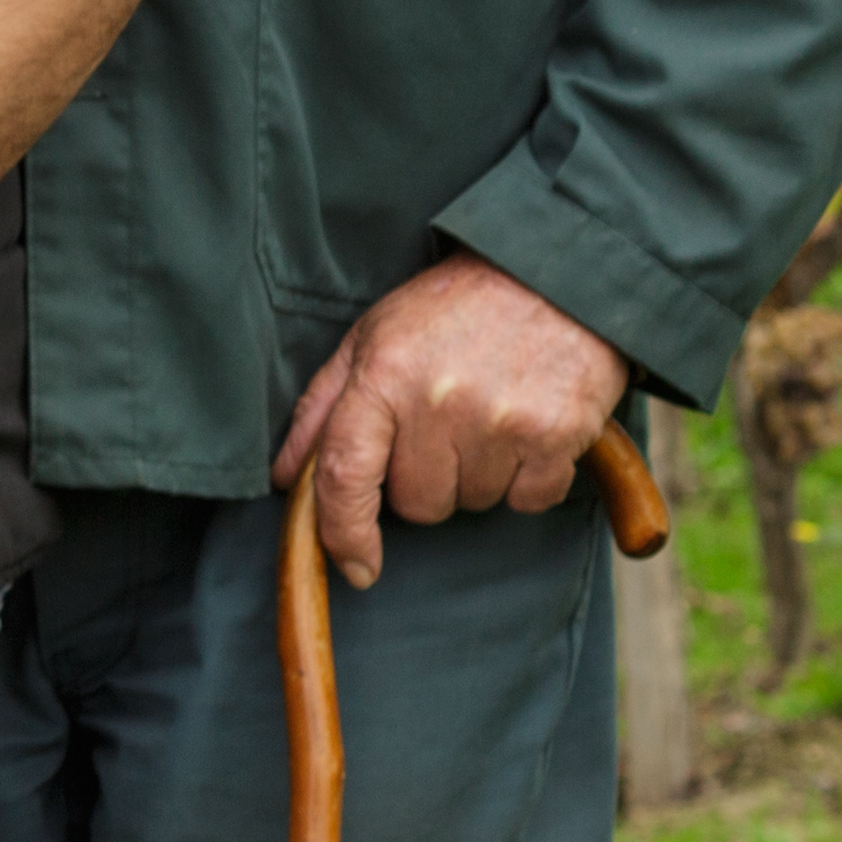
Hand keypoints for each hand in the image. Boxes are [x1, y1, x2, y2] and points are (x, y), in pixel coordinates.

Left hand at [274, 255, 627, 590]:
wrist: (556, 274)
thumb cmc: (452, 309)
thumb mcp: (372, 336)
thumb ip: (323, 408)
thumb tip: (284, 477)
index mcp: (383, 375)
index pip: (345, 474)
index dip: (342, 532)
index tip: (355, 567)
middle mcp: (438, 402)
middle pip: (416, 503)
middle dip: (424, 478)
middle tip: (443, 423)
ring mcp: (500, 421)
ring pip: (471, 504)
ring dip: (475, 476)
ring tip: (486, 413)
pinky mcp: (557, 436)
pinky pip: (528, 501)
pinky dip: (527, 479)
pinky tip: (525, 428)